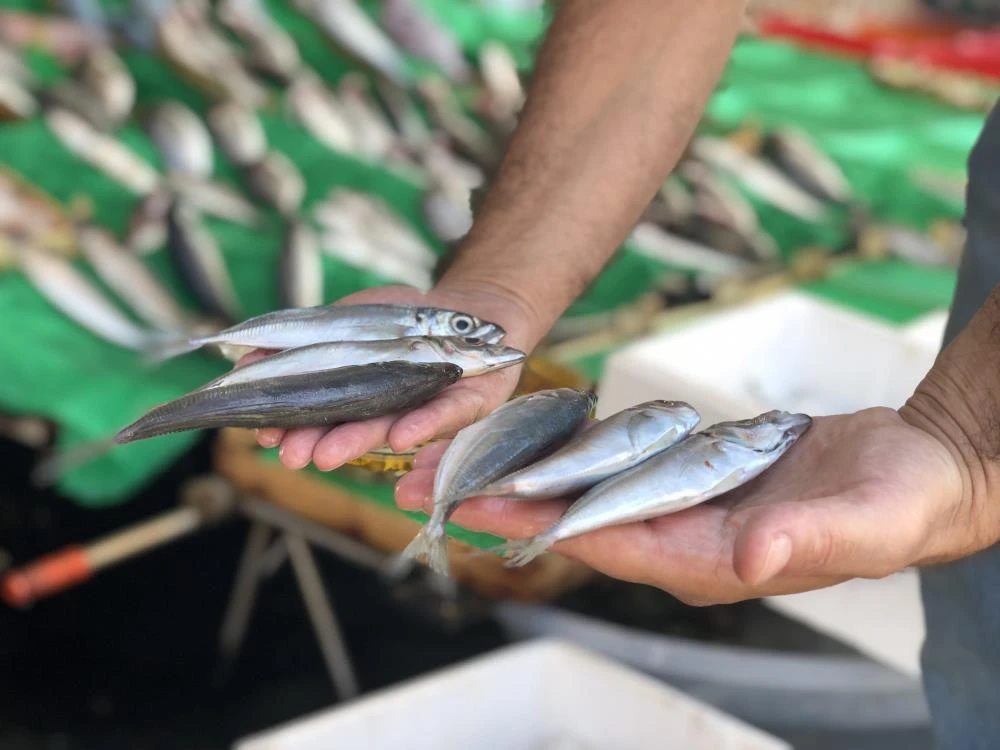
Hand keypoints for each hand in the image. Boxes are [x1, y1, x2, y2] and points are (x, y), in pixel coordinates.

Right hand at [244, 282, 537, 471]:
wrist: (472, 310)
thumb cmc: (406, 319)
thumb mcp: (347, 319)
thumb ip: (303, 338)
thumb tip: (244, 355)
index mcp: (358, 396)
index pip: (321, 414)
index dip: (293, 426)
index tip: (264, 436)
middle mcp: (390, 409)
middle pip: (353, 428)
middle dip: (321, 443)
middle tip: (293, 456)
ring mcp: (428, 407)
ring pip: (390, 427)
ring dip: (358, 442)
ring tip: (327, 455)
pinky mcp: (468, 403)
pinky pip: (444, 416)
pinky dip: (422, 425)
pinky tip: (400, 437)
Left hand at [395, 405, 974, 605]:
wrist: (915, 475)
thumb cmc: (898, 502)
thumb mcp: (865, 520)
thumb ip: (806, 537)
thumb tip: (747, 556)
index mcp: (712, 558)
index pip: (607, 541)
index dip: (537, 524)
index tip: (472, 506)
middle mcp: (683, 540)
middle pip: (573, 520)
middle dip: (499, 502)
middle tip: (421, 483)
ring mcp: (682, 511)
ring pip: (584, 492)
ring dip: (518, 475)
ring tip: (451, 456)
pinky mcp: (689, 480)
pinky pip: (615, 467)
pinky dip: (567, 452)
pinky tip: (529, 438)